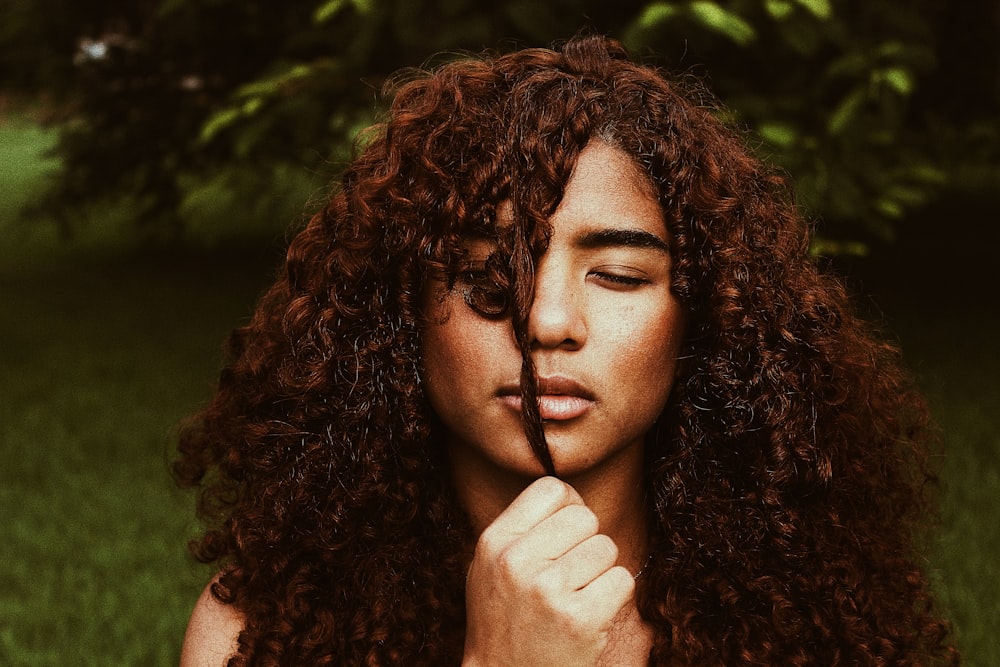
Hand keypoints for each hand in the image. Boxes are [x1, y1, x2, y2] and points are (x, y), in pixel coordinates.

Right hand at [462, 476, 634, 666]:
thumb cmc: (503, 620)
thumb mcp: (491, 565)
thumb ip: (523, 529)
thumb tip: (571, 496)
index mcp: (494, 542)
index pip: (552, 489)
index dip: (569, 507)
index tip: (567, 533)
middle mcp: (517, 561)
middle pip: (585, 517)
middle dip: (587, 542)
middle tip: (572, 572)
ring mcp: (548, 590)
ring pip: (607, 548)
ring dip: (601, 571)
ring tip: (577, 595)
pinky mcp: (579, 619)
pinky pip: (622, 580)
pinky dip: (614, 596)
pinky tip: (591, 613)